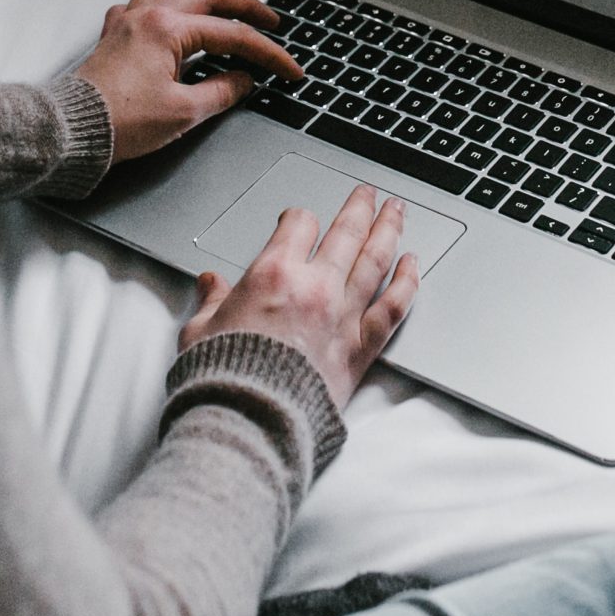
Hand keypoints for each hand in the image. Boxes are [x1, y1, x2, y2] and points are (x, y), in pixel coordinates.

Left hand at [72, 0, 301, 162]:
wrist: (71, 132)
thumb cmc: (118, 122)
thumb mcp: (184, 112)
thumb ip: (221, 91)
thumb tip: (242, 81)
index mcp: (168, 29)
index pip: (232, 36)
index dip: (267, 53)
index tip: (287, 68)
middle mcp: (146, 16)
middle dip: (244, 7)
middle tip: (269, 19)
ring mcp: (127, 22)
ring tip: (220, 3)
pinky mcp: (113, 37)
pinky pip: (139, 3)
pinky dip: (160, 3)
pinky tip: (168, 15)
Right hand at [180, 185, 421, 405]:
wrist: (251, 421)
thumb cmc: (224, 378)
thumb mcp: (201, 331)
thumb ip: (211, 302)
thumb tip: (209, 284)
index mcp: (273, 274)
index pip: (298, 225)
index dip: (299, 217)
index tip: (299, 219)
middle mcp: (314, 287)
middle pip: (345, 232)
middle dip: (358, 207)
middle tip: (367, 194)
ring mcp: (343, 315)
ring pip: (375, 259)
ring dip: (388, 229)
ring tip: (397, 211)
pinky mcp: (361, 348)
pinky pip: (392, 306)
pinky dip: (407, 282)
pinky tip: (413, 264)